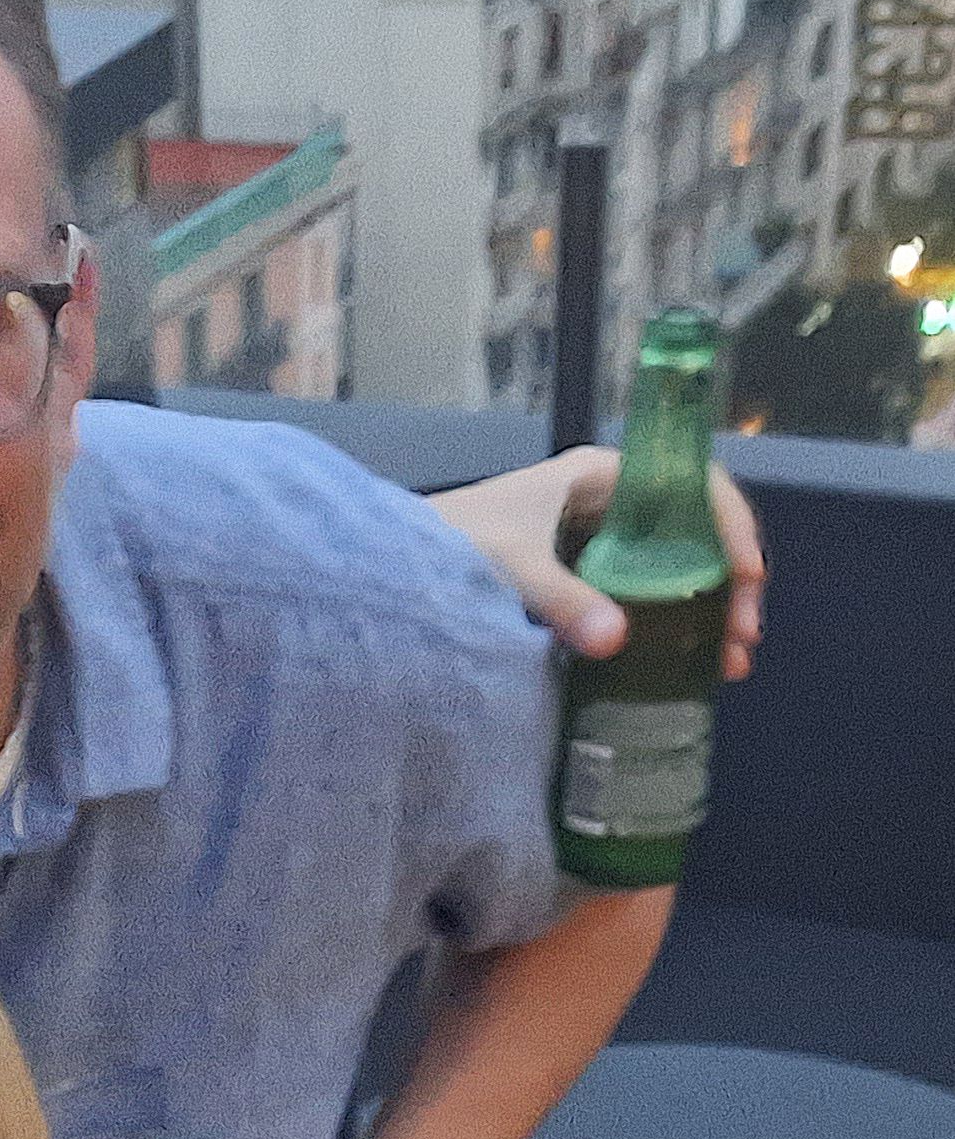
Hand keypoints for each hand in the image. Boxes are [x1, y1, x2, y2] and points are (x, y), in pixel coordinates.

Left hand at [428, 446, 763, 680]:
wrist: (390, 566)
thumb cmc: (445, 542)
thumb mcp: (509, 564)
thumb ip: (560, 600)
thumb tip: (614, 641)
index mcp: (600, 475)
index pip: (692, 486)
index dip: (731, 526)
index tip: (748, 575)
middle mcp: (609, 503)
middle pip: (694, 535)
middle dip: (727, 585)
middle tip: (744, 638)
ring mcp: (600, 542)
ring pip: (675, 569)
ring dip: (706, 612)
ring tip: (730, 662)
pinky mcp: (585, 580)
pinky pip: (642, 595)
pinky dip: (670, 626)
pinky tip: (690, 663)